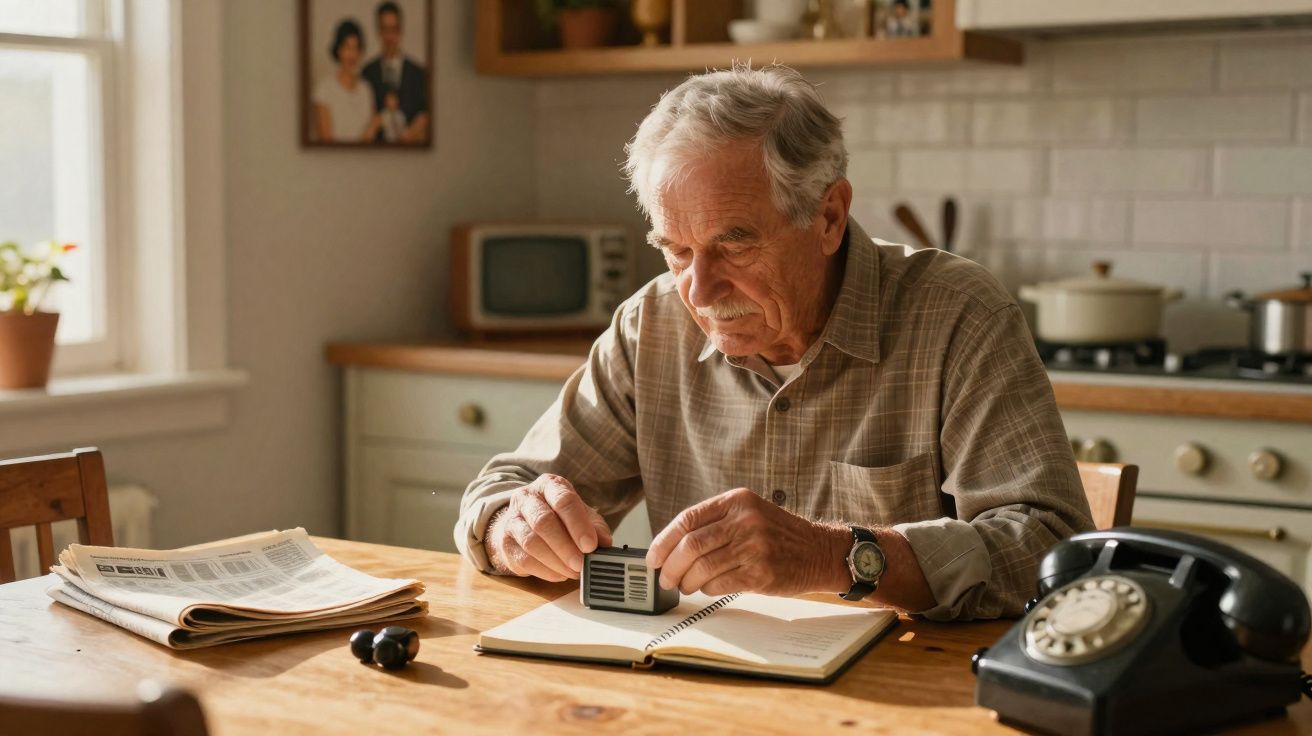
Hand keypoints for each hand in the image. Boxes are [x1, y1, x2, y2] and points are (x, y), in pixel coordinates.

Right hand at [486, 474, 612, 581]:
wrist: (524, 523)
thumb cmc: (558, 517)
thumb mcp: (581, 516)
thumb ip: (595, 527)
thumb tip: (605, 543)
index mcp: (549, 485)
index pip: (563, 500)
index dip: (578, 524)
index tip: (590, 545)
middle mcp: (527, 498)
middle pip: (544, 521)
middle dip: (566, 546)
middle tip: (581, 563)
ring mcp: (512, 520)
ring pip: (531, 542)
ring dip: (556, 561)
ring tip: (573, 571)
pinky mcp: (505, 543)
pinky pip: (524, 559)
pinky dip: (545, 571)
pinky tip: (559, 574)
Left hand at [645, 488, 849, 596]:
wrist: (819, 551)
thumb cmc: (779, 535)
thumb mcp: (749, 513)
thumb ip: (716, 522)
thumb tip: (672, 546)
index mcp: (737, 501)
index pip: (687, 519)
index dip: (663, 540)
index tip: (653, 557)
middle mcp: (744, 520)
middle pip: (691, 544)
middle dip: (670, 566)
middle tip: (664, 578)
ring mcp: (754, 546)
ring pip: (702, 566)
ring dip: (686, 581)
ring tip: (684, 586)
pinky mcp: (761, 572)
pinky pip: (719, 583)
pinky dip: (706, 589)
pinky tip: (706, 588)